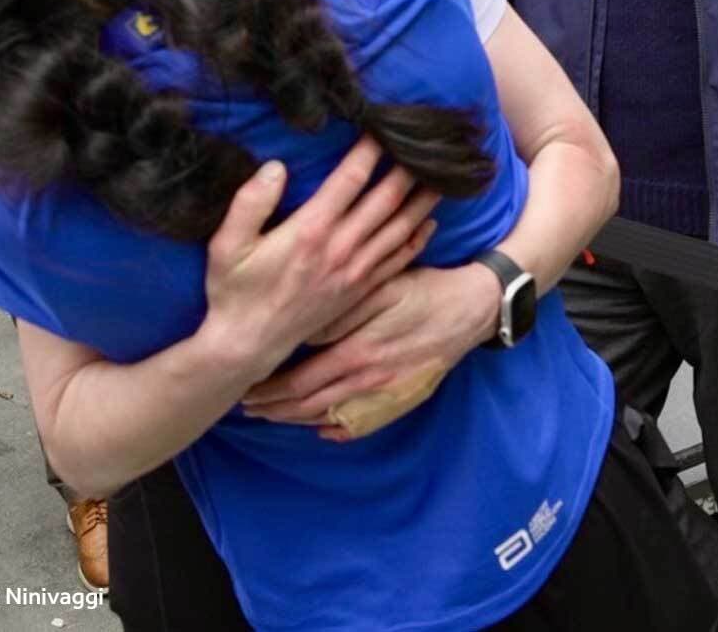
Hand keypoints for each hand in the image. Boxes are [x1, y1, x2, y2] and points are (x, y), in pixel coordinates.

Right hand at [200, 137, 439, 383]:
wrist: (248, 346)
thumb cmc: (234, 290)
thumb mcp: (227, 245)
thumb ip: (250, 203)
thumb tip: (276, 167)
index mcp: (311, 230)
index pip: (350, 180)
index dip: (370, 150)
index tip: (384, 127)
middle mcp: (340, 248)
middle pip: (385, 199)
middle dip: (407, 168)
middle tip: (427, 144)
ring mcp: (355, 271)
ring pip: (399, 228)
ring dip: (421, 200)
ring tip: (442, 176)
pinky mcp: (360, 290)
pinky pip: (397, 260)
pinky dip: (417, 239)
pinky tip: (430, 223)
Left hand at [241, 262, 501, 440]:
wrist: (471, 308)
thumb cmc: (423, 289)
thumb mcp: (380, 287)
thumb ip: (340, 311)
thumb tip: (302, 329)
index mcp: (358, 353)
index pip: (300, 382)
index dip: (270, 389)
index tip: (246, 387)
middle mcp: (368, 382)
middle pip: (309, 406)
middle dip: (275, 409)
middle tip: (247, 406)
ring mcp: (386, 395)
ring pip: (331, 418)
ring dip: (297, 420)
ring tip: (272, 417)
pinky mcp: (401, 399)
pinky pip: (363, 424)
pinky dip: (336, 430)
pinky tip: (321, 428)